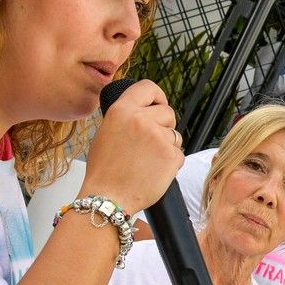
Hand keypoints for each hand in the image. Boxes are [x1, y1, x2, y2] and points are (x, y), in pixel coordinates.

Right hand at [81, 79, 182, 212]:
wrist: (108, 197)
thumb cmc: (105, 170)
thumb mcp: (107, 132)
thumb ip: (127, 117)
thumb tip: (145, 110)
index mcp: (122, 110)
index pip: (148, 87)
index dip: (157, 96)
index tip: (158, 105)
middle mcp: (140, 120)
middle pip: (168, 112)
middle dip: (164, 125)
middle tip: (150, 143)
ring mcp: (158, 137)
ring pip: (175, 134)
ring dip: (167, 146)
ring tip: (148, 161)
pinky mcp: (171, 155)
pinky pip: (179, 153)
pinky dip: (171, 163)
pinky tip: (154, 171)